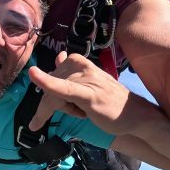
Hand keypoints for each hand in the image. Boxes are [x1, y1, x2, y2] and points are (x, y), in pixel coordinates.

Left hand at [28, 52, 148, 134]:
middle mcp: (79, 65)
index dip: (51, 95)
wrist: (135, 113)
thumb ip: (72, 70)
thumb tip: (59, 56)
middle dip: (56, 105)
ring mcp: (84, 78)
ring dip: (67, 110)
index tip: (59, 106)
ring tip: (86, 110)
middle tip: (80, 110)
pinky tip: (33, 75)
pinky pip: (62, 88)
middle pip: (50, 88)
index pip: (52, 77)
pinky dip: (47, 83)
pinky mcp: (87, 93)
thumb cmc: (110, 99)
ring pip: (54, 96)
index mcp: (78, 61)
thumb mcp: (89, 82)